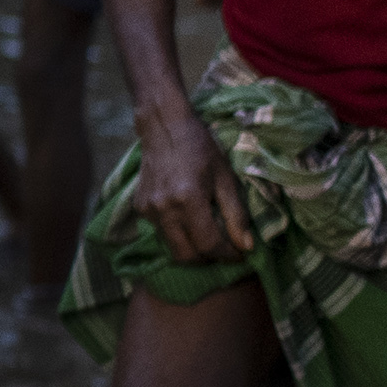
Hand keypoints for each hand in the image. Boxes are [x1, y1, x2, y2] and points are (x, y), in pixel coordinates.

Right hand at [133, 100, 239, 268]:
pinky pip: (162, 234)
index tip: (241, 255)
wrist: (164, 127)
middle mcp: (164, 209)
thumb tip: (246, 246)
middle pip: (187, 256)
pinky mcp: (140, 208)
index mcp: (188, 200)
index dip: (228, 255)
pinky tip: (189, 221)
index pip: (208, 244)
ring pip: (172, 249)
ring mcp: (148, 210)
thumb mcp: (226, 177)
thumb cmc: (201, 148)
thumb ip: (236, 214)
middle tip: (225, 250)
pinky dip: (179, 236)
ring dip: (193, 251)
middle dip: (209, 259)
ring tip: (209, 238)